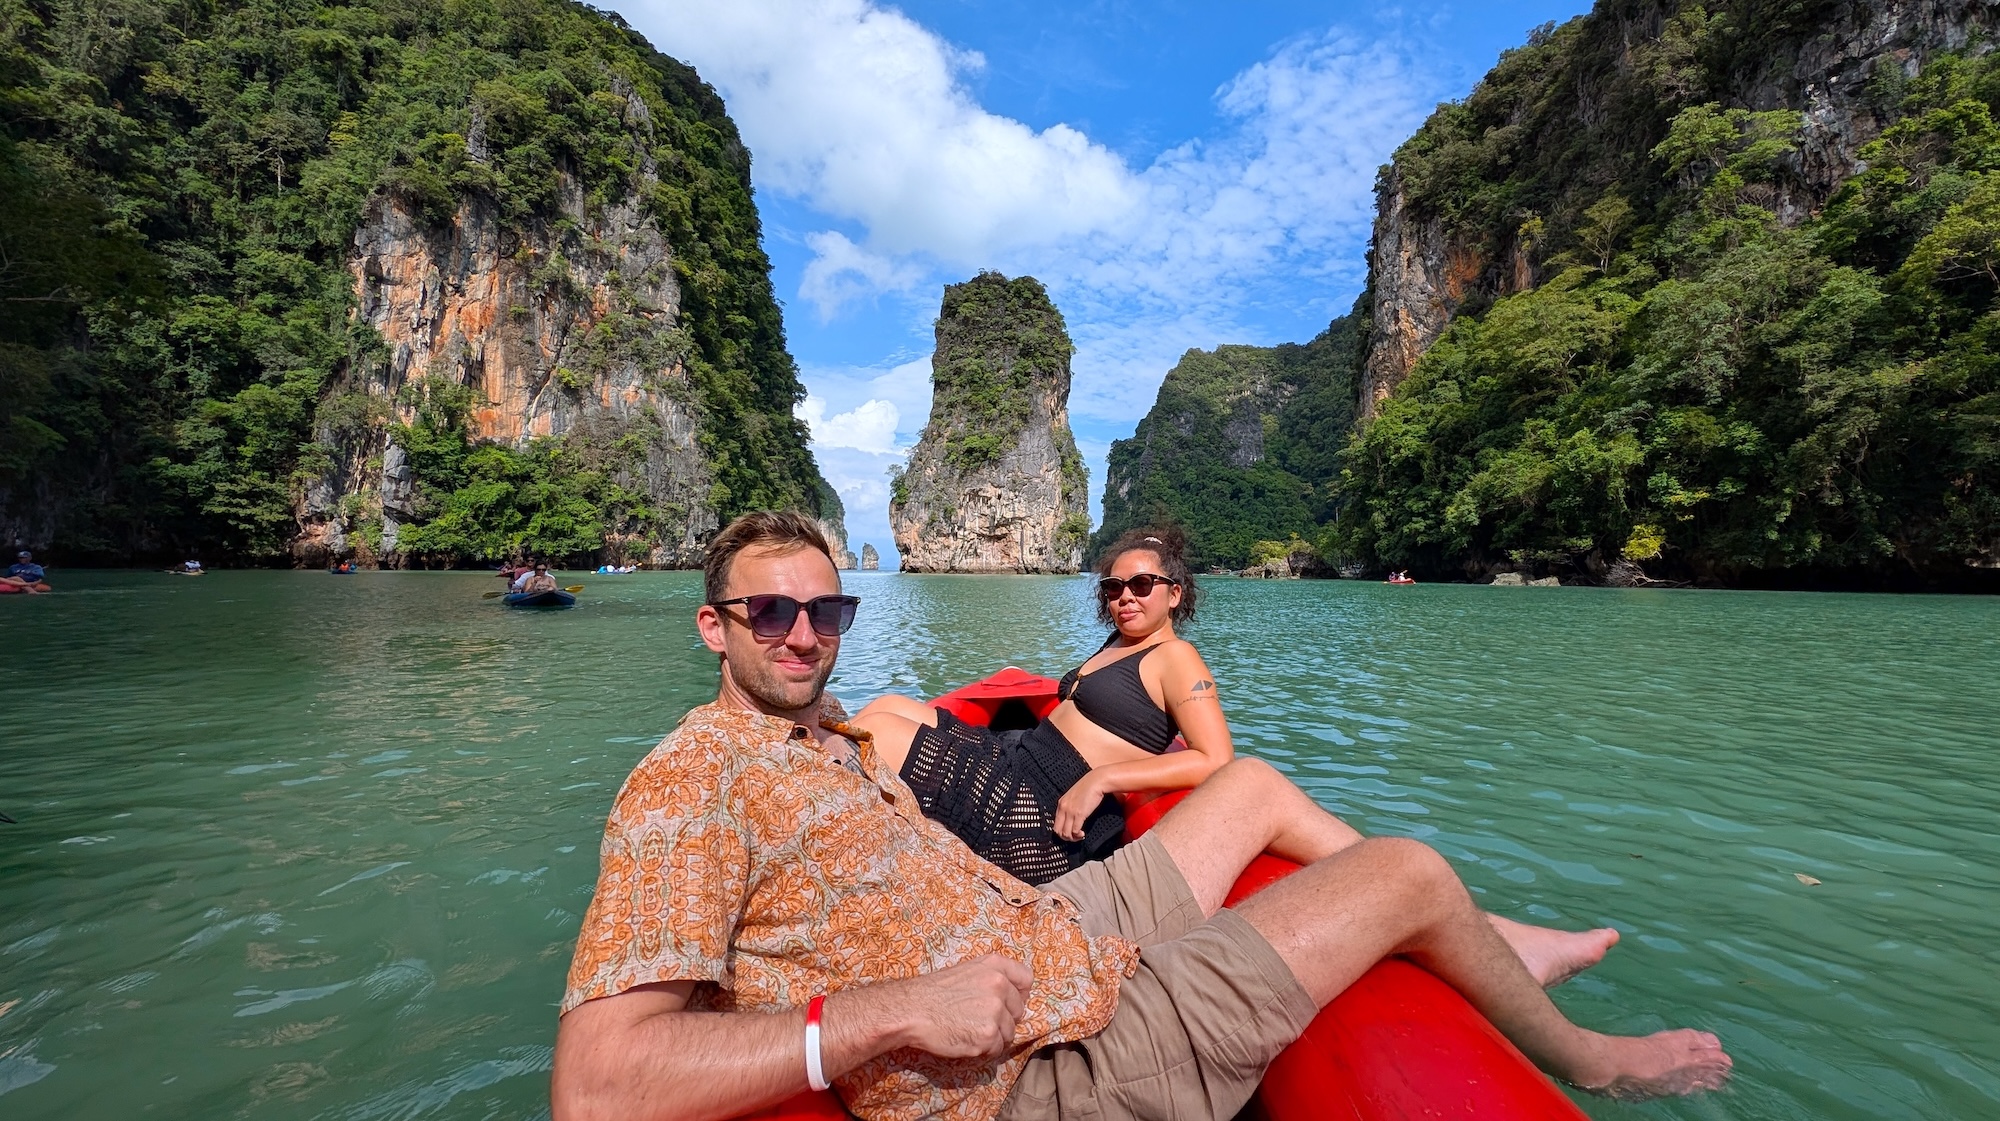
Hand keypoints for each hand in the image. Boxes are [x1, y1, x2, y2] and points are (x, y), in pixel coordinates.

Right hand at [896, 954, 1032, 1058]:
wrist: (911, 1010)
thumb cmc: (933, 992)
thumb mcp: (966, 971)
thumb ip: (992, 978)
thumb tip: (1011, 997)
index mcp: (995, 965)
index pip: (1026, 979)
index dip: (1018, 994)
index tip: (1007, 1003)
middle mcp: (999, 985)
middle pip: (1019, 1011)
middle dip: (1003, 1019)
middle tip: (979, 1020)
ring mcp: (995, 1010)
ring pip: (1009, 1032)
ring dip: (993, 1036)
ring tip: (969, 1030)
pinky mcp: (988, 1034)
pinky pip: (997, 1048)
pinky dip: (984, 1049)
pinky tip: (965, 1039)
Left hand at [1053, 773, 1105, 841]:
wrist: (1097, 781)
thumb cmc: (1089, 787)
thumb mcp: (1075, 796)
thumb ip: (1071, 805)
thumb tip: (1072, 818)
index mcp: (1061, 803)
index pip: (1055, 824)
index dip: (1062, 831)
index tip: (1071, 832)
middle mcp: (1063, 808)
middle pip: (1058, 831)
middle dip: (1066, 837)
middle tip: (1075, 837)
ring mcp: (1070, 811)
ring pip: (1065, 833)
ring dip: (1072, 838)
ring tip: (1080, 835)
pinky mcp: (1079, 814)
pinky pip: (1075, 831)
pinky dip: (1078, 835)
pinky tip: (1083, 833)